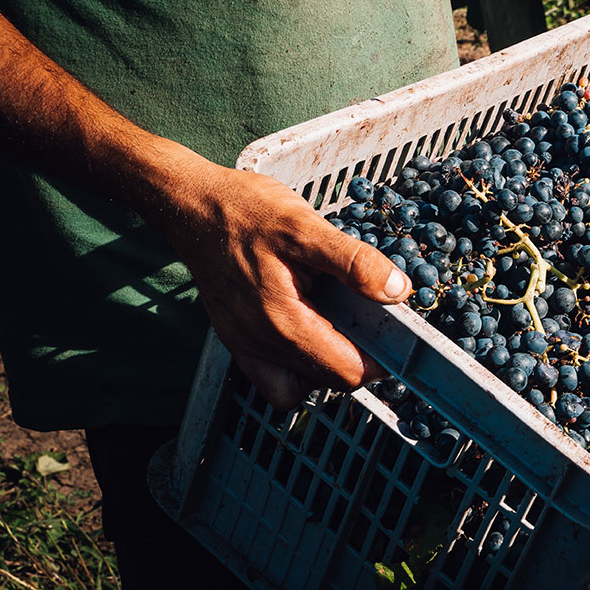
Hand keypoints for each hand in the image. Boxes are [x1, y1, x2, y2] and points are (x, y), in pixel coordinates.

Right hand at [157, 159, 411, 409]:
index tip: (395, 334)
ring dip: (328, 363)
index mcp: (284, 323)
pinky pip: (272, 374)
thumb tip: (397, 290)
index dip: (381, 360)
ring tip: (340, 321)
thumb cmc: (245, 211)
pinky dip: (296, 363)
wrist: (192, 205)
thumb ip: (354, 263)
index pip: (346, 372)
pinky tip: (308, 326)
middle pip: (328, 381)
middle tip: (371, 318)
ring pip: (300, 383)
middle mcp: (261, 345)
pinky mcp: (235, 338)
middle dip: (358, 357)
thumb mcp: (306, 227)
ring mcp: (244, 345)